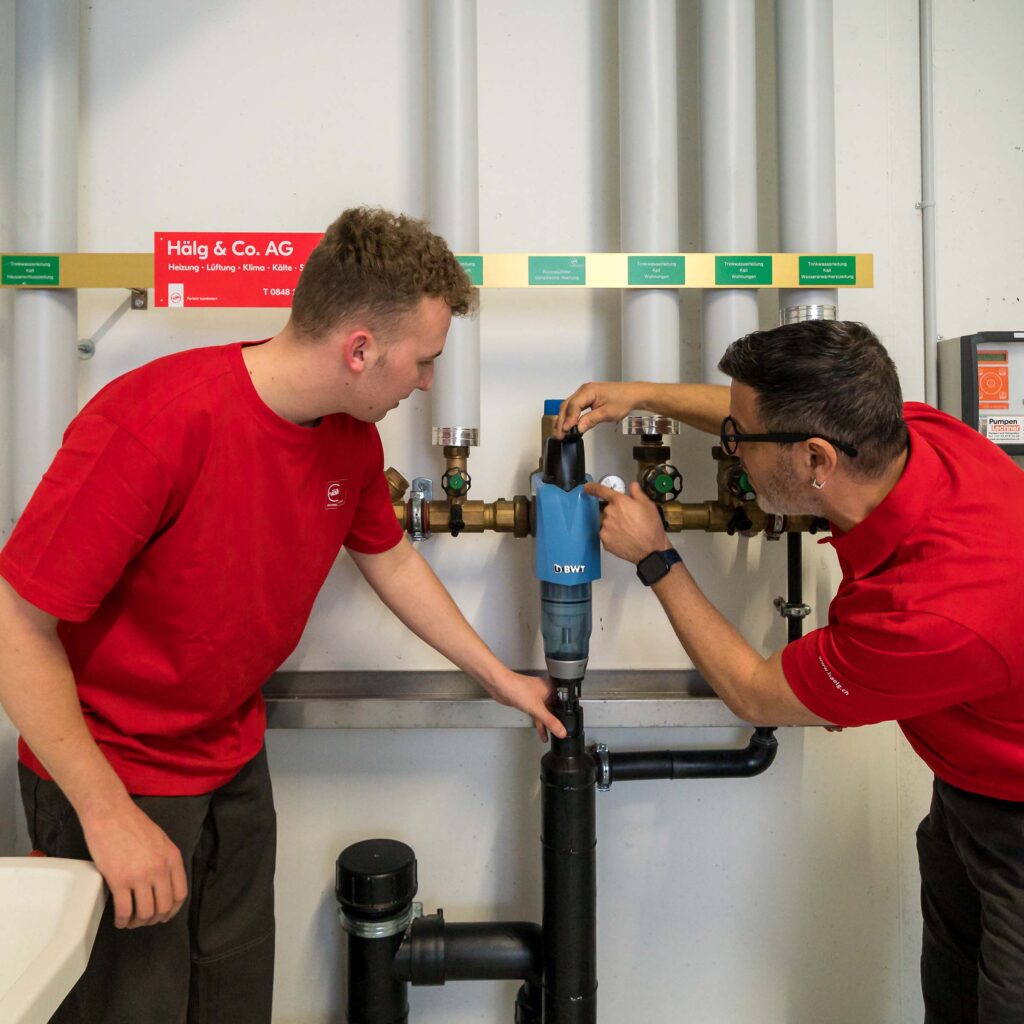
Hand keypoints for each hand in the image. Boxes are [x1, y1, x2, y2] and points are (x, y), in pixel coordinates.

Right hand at [81, 800, 187, 928]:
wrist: (111, 814)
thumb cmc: (133, 824)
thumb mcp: (161, 840)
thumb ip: (165, 861)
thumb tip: (164, 882)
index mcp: (172, 858)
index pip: (180, 894)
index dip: (172, 910)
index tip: (164, 915)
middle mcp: (160, 869)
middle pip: (163, 907)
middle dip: (154, 919)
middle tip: (144, 920)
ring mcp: (140, 876)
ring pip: (145, 913)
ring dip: (137, 923)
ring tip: (130, 921)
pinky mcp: (119, 881)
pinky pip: (124, 911)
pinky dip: (122, 921)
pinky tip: (119, 920)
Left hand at [484, 670, 566, 740]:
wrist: (500, 686)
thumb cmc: (517, 687)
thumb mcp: (537, 708)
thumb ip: (549, 721)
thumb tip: (561, 731)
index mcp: (551, 688)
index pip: (564, 702)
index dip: (568, 713)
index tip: (571, 724)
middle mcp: (545, 691)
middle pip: (555, 708)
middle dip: (557, 720)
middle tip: (561, 731)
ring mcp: (536, 696)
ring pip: (545, 712)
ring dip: (547, 723)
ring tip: (551, 735)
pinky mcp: (528, 701)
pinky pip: (537, 713)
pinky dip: (539, 722)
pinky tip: (541, 729)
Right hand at [555, 381, 647, 436]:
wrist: (633, 395)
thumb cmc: (623, 400)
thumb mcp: (607, 413)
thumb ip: (591, 420)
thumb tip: (578, 428)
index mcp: (588, 391)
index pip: (573, 405)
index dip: (569, 419)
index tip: (566, 430)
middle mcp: (584, 390)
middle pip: (567, 405)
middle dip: (561, 421)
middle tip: (559, 435)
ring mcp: (585, 394)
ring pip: (568, 406)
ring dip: (564, 419)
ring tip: (561, 432)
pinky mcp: (587, 398)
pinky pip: (574, 406)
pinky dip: (570, 416)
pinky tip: (568, 425)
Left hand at [585, 481, 669, 563]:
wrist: (650, 550)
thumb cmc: (651, 528)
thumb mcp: (648, 505)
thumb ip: (637, 493)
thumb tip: (633, 486)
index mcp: (619, 502)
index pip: (601, 491)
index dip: (593, 488)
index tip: (587, 488)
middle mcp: (609, 513)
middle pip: (609, 509)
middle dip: (617, 512)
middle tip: (630, 519)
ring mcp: (605, 527)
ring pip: (607, 522)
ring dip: (615, 524)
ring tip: (629, 530)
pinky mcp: (605, 540)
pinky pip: (606, 534)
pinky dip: (613, 535)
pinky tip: (624, 538)